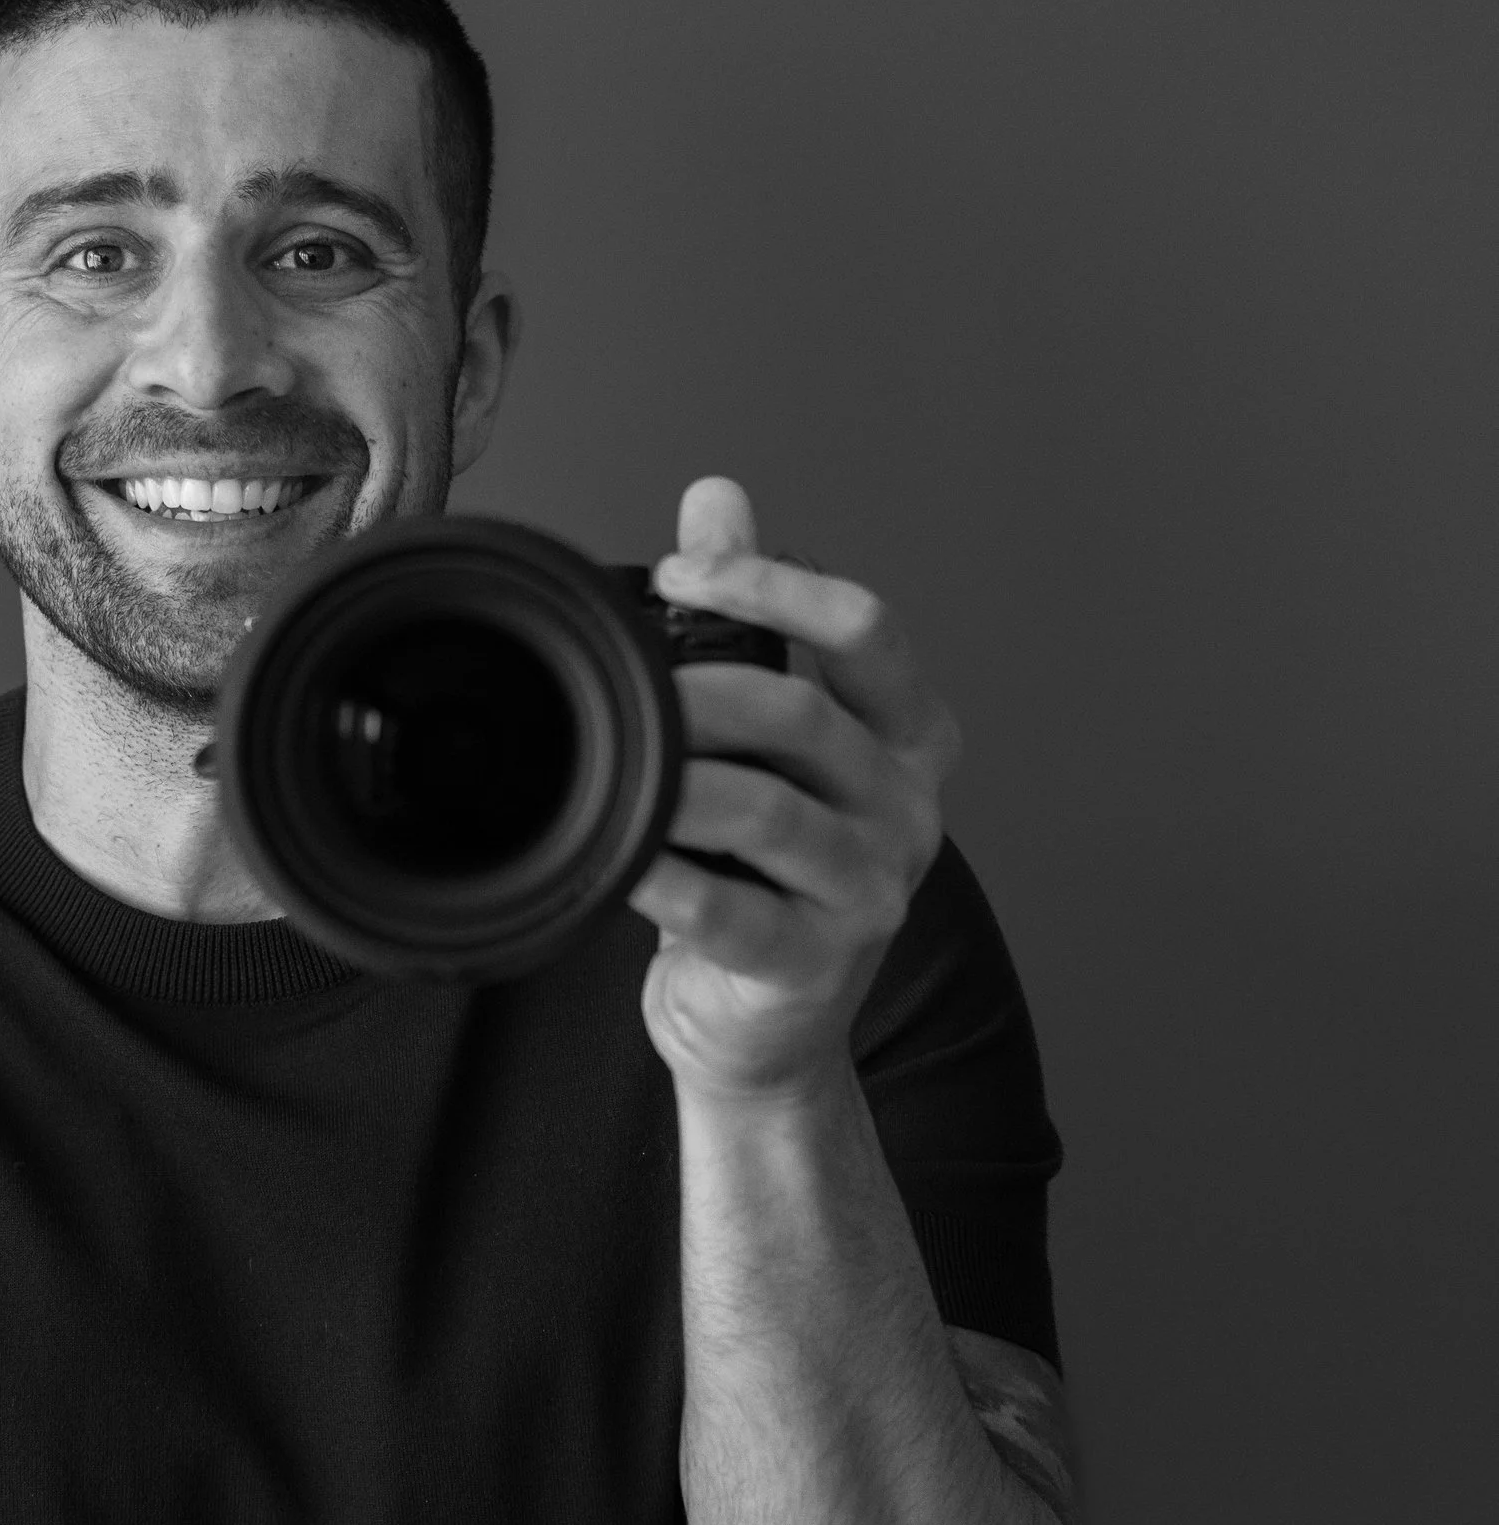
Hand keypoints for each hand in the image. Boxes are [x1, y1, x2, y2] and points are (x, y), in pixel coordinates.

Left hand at [628, 478, 960, 1102]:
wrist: (764, 1025)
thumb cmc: (763, 868)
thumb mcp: (767, 736)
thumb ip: (750, 615)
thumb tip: (719, 499)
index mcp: (907, 736)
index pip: (867, 631)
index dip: (774, 588)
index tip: (679, 575)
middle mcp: (906, 807)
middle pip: (805, 718)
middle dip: (703, 692)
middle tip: (629, 688)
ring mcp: (869, 890)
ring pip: (770, 812)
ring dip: (680, 781)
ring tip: (617, 765)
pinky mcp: (814, 963)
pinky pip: (732, 910)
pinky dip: (667, 879)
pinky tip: (623, 859)